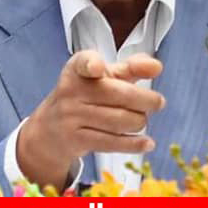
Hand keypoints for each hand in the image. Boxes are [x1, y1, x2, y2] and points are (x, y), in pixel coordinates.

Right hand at [16, 50, 165, 189]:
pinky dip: (134, 144)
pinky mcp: (76, 140)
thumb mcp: (104, 76)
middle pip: (118, 95)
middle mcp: (71, 91)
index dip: (91, 64)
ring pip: (119, 121)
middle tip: (158, 102)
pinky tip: (147, 143)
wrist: (49, 129)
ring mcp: (71, 117)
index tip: (97, 68)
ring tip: (142, 119)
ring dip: (139, 121)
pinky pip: (111, 143)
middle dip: (145, 100)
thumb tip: (156, 67)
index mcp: (77, 69)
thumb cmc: (86, 96)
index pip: (84, 63)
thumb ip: (132, 67)